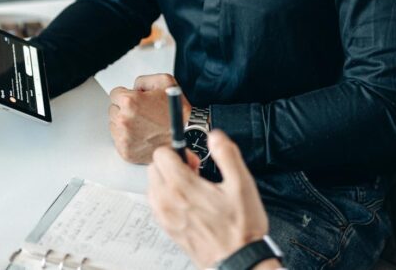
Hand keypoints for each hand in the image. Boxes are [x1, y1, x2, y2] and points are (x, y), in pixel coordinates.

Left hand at [108, 73, 188, 163]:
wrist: (186, 137)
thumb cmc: (177, 113)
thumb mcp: (166, 82)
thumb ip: (144, 80)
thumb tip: (133, 87)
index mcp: (130, 102)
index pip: (114, 94)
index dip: (126, 95)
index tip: (135, 101)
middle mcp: (124, 120)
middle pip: (113, 109)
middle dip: (124, 109)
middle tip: (141, 113)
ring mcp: (124, 137)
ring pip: (114, 125)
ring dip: (124, 124)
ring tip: (143, 125)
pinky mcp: (125, 151)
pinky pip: (118, 140)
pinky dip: (127, 138)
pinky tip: (141, 135)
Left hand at [148, 130, 269, 268]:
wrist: (239, 262)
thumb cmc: (240, 229)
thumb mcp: (242, 184)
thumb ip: (227, 154)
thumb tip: (216, 137)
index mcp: (183, 188)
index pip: (161, 154)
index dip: (179, 151)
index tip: (195, 160)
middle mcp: (168, 202)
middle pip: (154, 168)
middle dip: (172, 165)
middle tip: (195, 173)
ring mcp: (165, 218)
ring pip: (153, 186)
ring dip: (168, 182)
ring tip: (193, 189)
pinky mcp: (168, 229)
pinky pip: (157, 205)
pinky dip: (167, 198)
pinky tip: (189, 204)